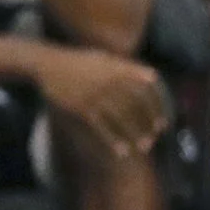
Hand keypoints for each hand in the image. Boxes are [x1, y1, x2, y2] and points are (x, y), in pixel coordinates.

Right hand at [36, 47, 167, 155]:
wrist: (48, 64)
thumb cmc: (78, 62)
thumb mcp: (105, 58)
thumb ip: (128, 68)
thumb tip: (152, 78)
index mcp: (119, 69)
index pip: (146, 89)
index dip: (157, 107)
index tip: (162, 121)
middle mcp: (110, 82)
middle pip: (136, 106)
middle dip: (147, 123)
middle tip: (154, 137)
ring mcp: (96, 96)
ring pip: (122, 118)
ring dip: (135, 134)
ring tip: (143, 147)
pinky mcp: (82, 108)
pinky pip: (101, 127)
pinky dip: (113, 140)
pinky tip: (121, 151)